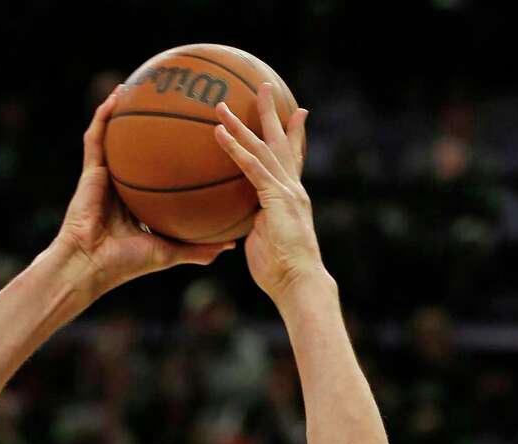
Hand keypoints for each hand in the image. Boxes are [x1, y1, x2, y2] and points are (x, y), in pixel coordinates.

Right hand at [52, 92, 232, 300]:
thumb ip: (198, 248)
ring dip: (125, 110)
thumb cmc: (125, 263)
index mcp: (139, 203)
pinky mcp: (90, 172)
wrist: (89, 265)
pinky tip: (117, 95)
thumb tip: (232, 245)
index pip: (160, 173)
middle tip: (177, 102)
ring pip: (116, 137)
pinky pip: (96, 137)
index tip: (199, 135)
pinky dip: (104, 115)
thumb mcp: (169, 253)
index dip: (176, 155)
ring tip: (141, 84)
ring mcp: (105, 177)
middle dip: (155, 126)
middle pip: (141, 149)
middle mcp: (123, 186)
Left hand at [214, 85, 319, 302]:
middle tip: (264, 87)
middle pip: (280, 142)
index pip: (291, 160)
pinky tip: (219, 133)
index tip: (295, 114)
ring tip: (222, 105)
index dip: (291, 136)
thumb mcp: (261, 243)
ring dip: (241, 125)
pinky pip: (250, 167)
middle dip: (272, 114)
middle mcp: (292, 187)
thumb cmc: (280, 272)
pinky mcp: (276, 197)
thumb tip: (240, 225)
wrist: (298, 281)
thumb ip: (253, 227)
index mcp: (291, 197)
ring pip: (262, 148)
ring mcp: (286, 190)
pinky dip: (234, 148)